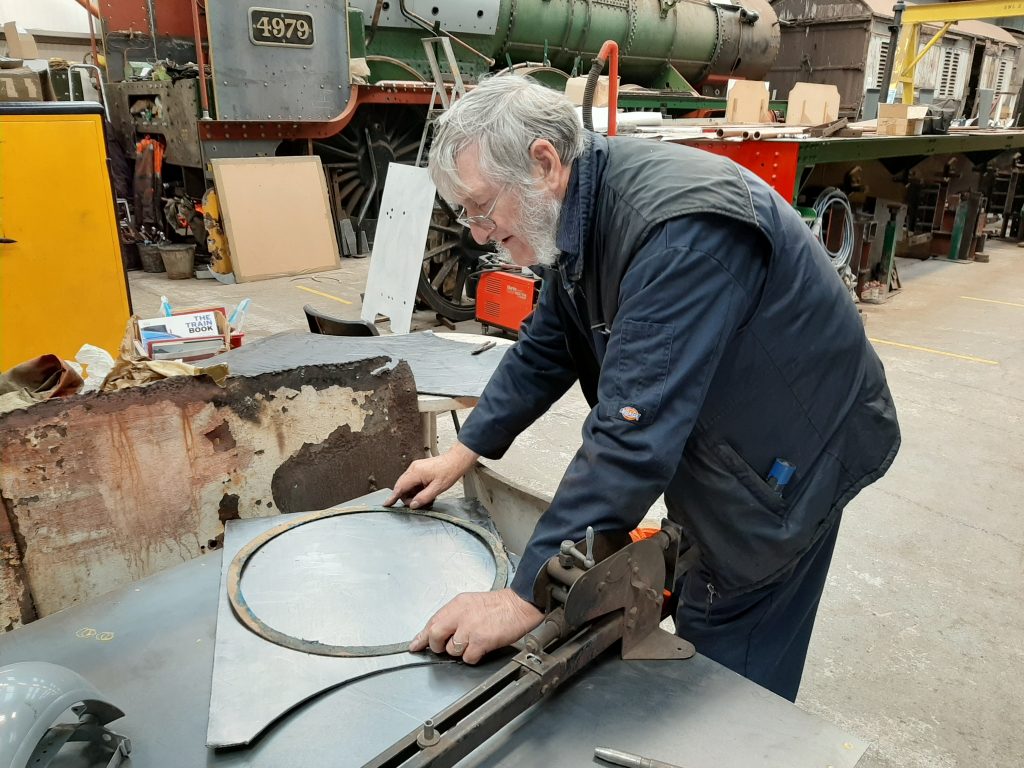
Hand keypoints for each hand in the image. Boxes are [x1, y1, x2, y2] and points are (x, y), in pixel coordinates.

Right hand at [384, 442, 478, 509]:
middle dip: (407, 497)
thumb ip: (423, 497)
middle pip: (402, 486)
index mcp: (416, 472)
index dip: (393, 497)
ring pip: (407, 484)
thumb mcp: (437, 488)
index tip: (386, 504)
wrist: (456, 460)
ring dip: (413, 493)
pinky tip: (426, 492)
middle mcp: (413, 468)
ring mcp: (416, 467)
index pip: (400, 487)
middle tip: (418, 504)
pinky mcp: (419, 468)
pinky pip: (413, 481)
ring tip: (426, 497)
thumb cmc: (449, 471)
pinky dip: (416, 488)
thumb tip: (413, 505)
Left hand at [410, 589, 543, 664]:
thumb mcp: (470, 603)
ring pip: (452, 650)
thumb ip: (454, 616)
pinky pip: (468, 657)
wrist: (519, 604)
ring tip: (474, 641)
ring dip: (461, 651)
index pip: (432, 622)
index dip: (421, 637)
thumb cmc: (498, 605)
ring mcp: (470, 628)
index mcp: (456, 605)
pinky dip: (474, 656)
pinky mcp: (481, 640)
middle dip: (438, 646)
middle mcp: (459, 615)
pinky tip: (482, 647)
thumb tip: (439, 632)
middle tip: (447, 647)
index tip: (415, 646)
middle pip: (435, 637)